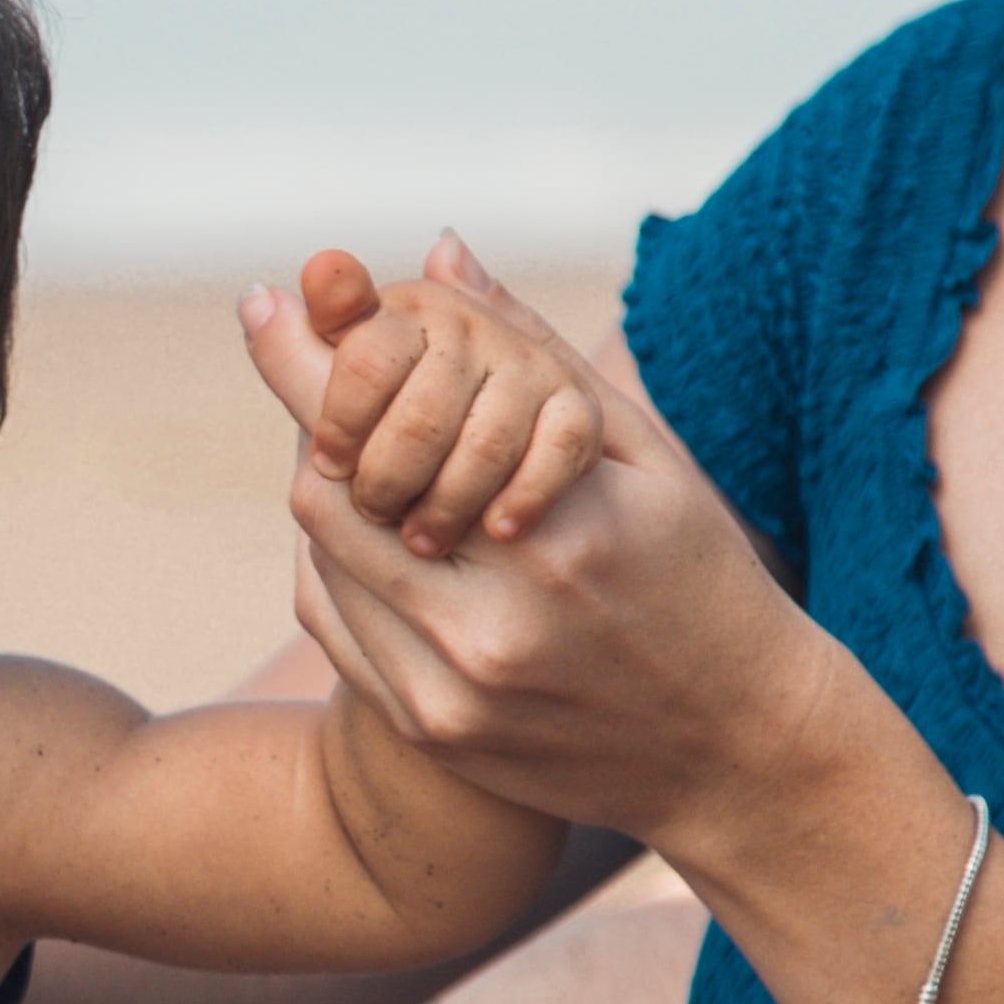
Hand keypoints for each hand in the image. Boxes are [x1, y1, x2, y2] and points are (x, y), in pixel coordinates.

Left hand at [240, 242, 836, 849]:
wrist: (736, 749)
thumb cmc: (700, 578)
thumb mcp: (646, 458)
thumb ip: (533, 357)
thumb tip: (437, 254)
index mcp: (554, 540)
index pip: (378, 431)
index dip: (307, 361)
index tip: (267, 302)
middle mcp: (491, 627)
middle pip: (328, 497)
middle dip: (318, 427)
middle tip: (320, 383)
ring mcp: (452, 693)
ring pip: (322, 563)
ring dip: (329, 496)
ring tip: (363, 457)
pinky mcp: (431, 734)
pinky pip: (337, 630)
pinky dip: (338, 567)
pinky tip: (378, 536)